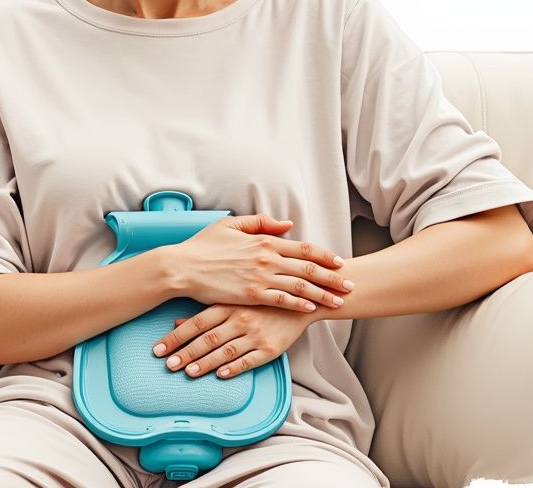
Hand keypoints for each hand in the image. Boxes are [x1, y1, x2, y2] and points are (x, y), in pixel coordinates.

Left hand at [151, 303, 315, 378]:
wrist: (301, 301)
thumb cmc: (260, 299)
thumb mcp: (232, 298)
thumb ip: (205, 310)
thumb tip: (175, 322)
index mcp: (228, 305)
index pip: (196, 323)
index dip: (175, 337)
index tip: (158, 350)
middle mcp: (240, 319)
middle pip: (207, 339)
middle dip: (185, 353)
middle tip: (168, 365)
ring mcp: (255, 334)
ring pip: (225, 351)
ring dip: (205, 363)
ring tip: (188, 373)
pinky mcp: (270, 348)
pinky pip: (250, 360)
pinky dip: (234, 368)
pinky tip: (220, 375)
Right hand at [168, 213, 354, 312]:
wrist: (182, 267)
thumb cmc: (203, 246)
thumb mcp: (231, 225)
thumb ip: (261, 223)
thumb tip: (288, 225)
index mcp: (264, 240)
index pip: (304, 247)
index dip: (324, 256)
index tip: (339, 262)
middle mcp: (268, 258)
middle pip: (309, 268)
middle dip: (333, 277)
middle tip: (350, 285)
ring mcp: (261, 277)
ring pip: (301, 286)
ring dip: (323, 294)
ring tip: (339, 301)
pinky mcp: (252, 295)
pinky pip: (282, 300)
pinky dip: (299, 305)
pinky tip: (312, 309)